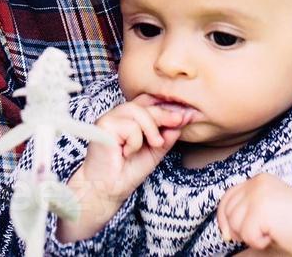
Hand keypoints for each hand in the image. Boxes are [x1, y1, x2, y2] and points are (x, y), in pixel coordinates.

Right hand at [57, 95, 192, 241]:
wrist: (109, 190)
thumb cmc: (127, 171)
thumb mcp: (155, 151)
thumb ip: (166, 136)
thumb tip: (182, 121)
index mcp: (130, 118)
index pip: (149, 102)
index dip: (167, 106)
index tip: (187, 114)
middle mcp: (119, 114)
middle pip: (146, 104)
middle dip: (166, 113)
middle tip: (181, 121)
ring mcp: (110, 118)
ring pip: (138, 112)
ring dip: (151, 129)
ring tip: (155, 144)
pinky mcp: (104, 125)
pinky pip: (130, 126)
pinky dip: (135, 142)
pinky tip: (126, 153)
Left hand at [218, 174, 291, 255]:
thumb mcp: (269, 216)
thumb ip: (248, 217)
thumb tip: (225, 236)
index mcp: (258, 182)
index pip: (227, 197)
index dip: (223, 218)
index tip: (229, 235)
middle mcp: (255, 183)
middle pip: (228, 212)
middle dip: (239, 230)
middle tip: (262, 234)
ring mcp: (257, 194)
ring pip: (235, 225)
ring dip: (252, 236)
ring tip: (273, 231)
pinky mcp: (260, 208)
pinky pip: (247, 234)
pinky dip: (260, 242)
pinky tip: (276, 234)